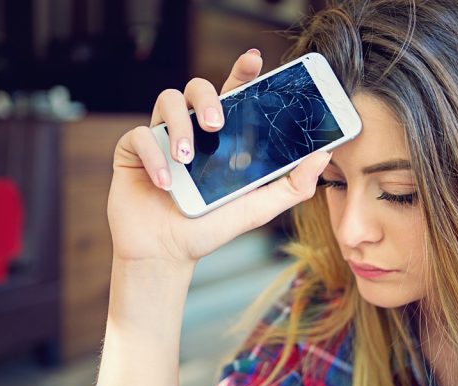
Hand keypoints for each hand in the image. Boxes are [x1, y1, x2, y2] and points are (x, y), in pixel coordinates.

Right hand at [107, 49, 331, 265]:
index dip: (242, 71)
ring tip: (187, 158)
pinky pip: (139, 135)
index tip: (253, 60)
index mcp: (222, 136)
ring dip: (179, 126)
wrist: (167, 254)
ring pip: (167, 100)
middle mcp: (192, 130)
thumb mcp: (257, 208)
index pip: (233, 93)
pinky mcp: (133, 150)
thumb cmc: (209, 228)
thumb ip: (291, 185)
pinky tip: (166, 183)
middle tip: (216, 125)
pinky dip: (154, 157)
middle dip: (207, 98)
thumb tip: (323, 155)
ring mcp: (162, 137)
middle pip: (197, 87)